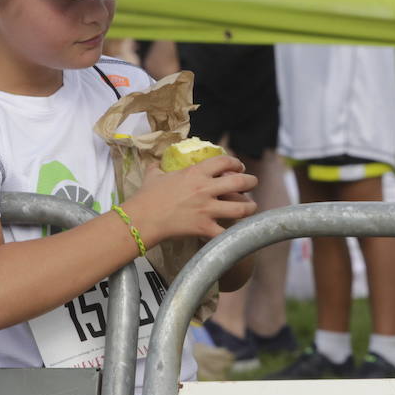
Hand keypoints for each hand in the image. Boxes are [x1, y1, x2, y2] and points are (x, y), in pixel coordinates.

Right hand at [124, 154, 258, 242]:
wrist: (141, 219)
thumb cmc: (146, 196)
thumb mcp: (153, 175)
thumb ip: (159, 167)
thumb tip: (157, 162)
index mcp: (195, 173)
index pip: (224, 161)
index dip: (236, 163)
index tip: (239, 167)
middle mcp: (205, 189)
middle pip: (240, 182)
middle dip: (251, 182)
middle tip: (253, 183)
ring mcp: (207, 209)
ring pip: (240, 208)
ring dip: (250, 207)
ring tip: (251, 206)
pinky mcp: (204, 227)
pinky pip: (226, 232)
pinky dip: (233, 233)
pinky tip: (237, 231)